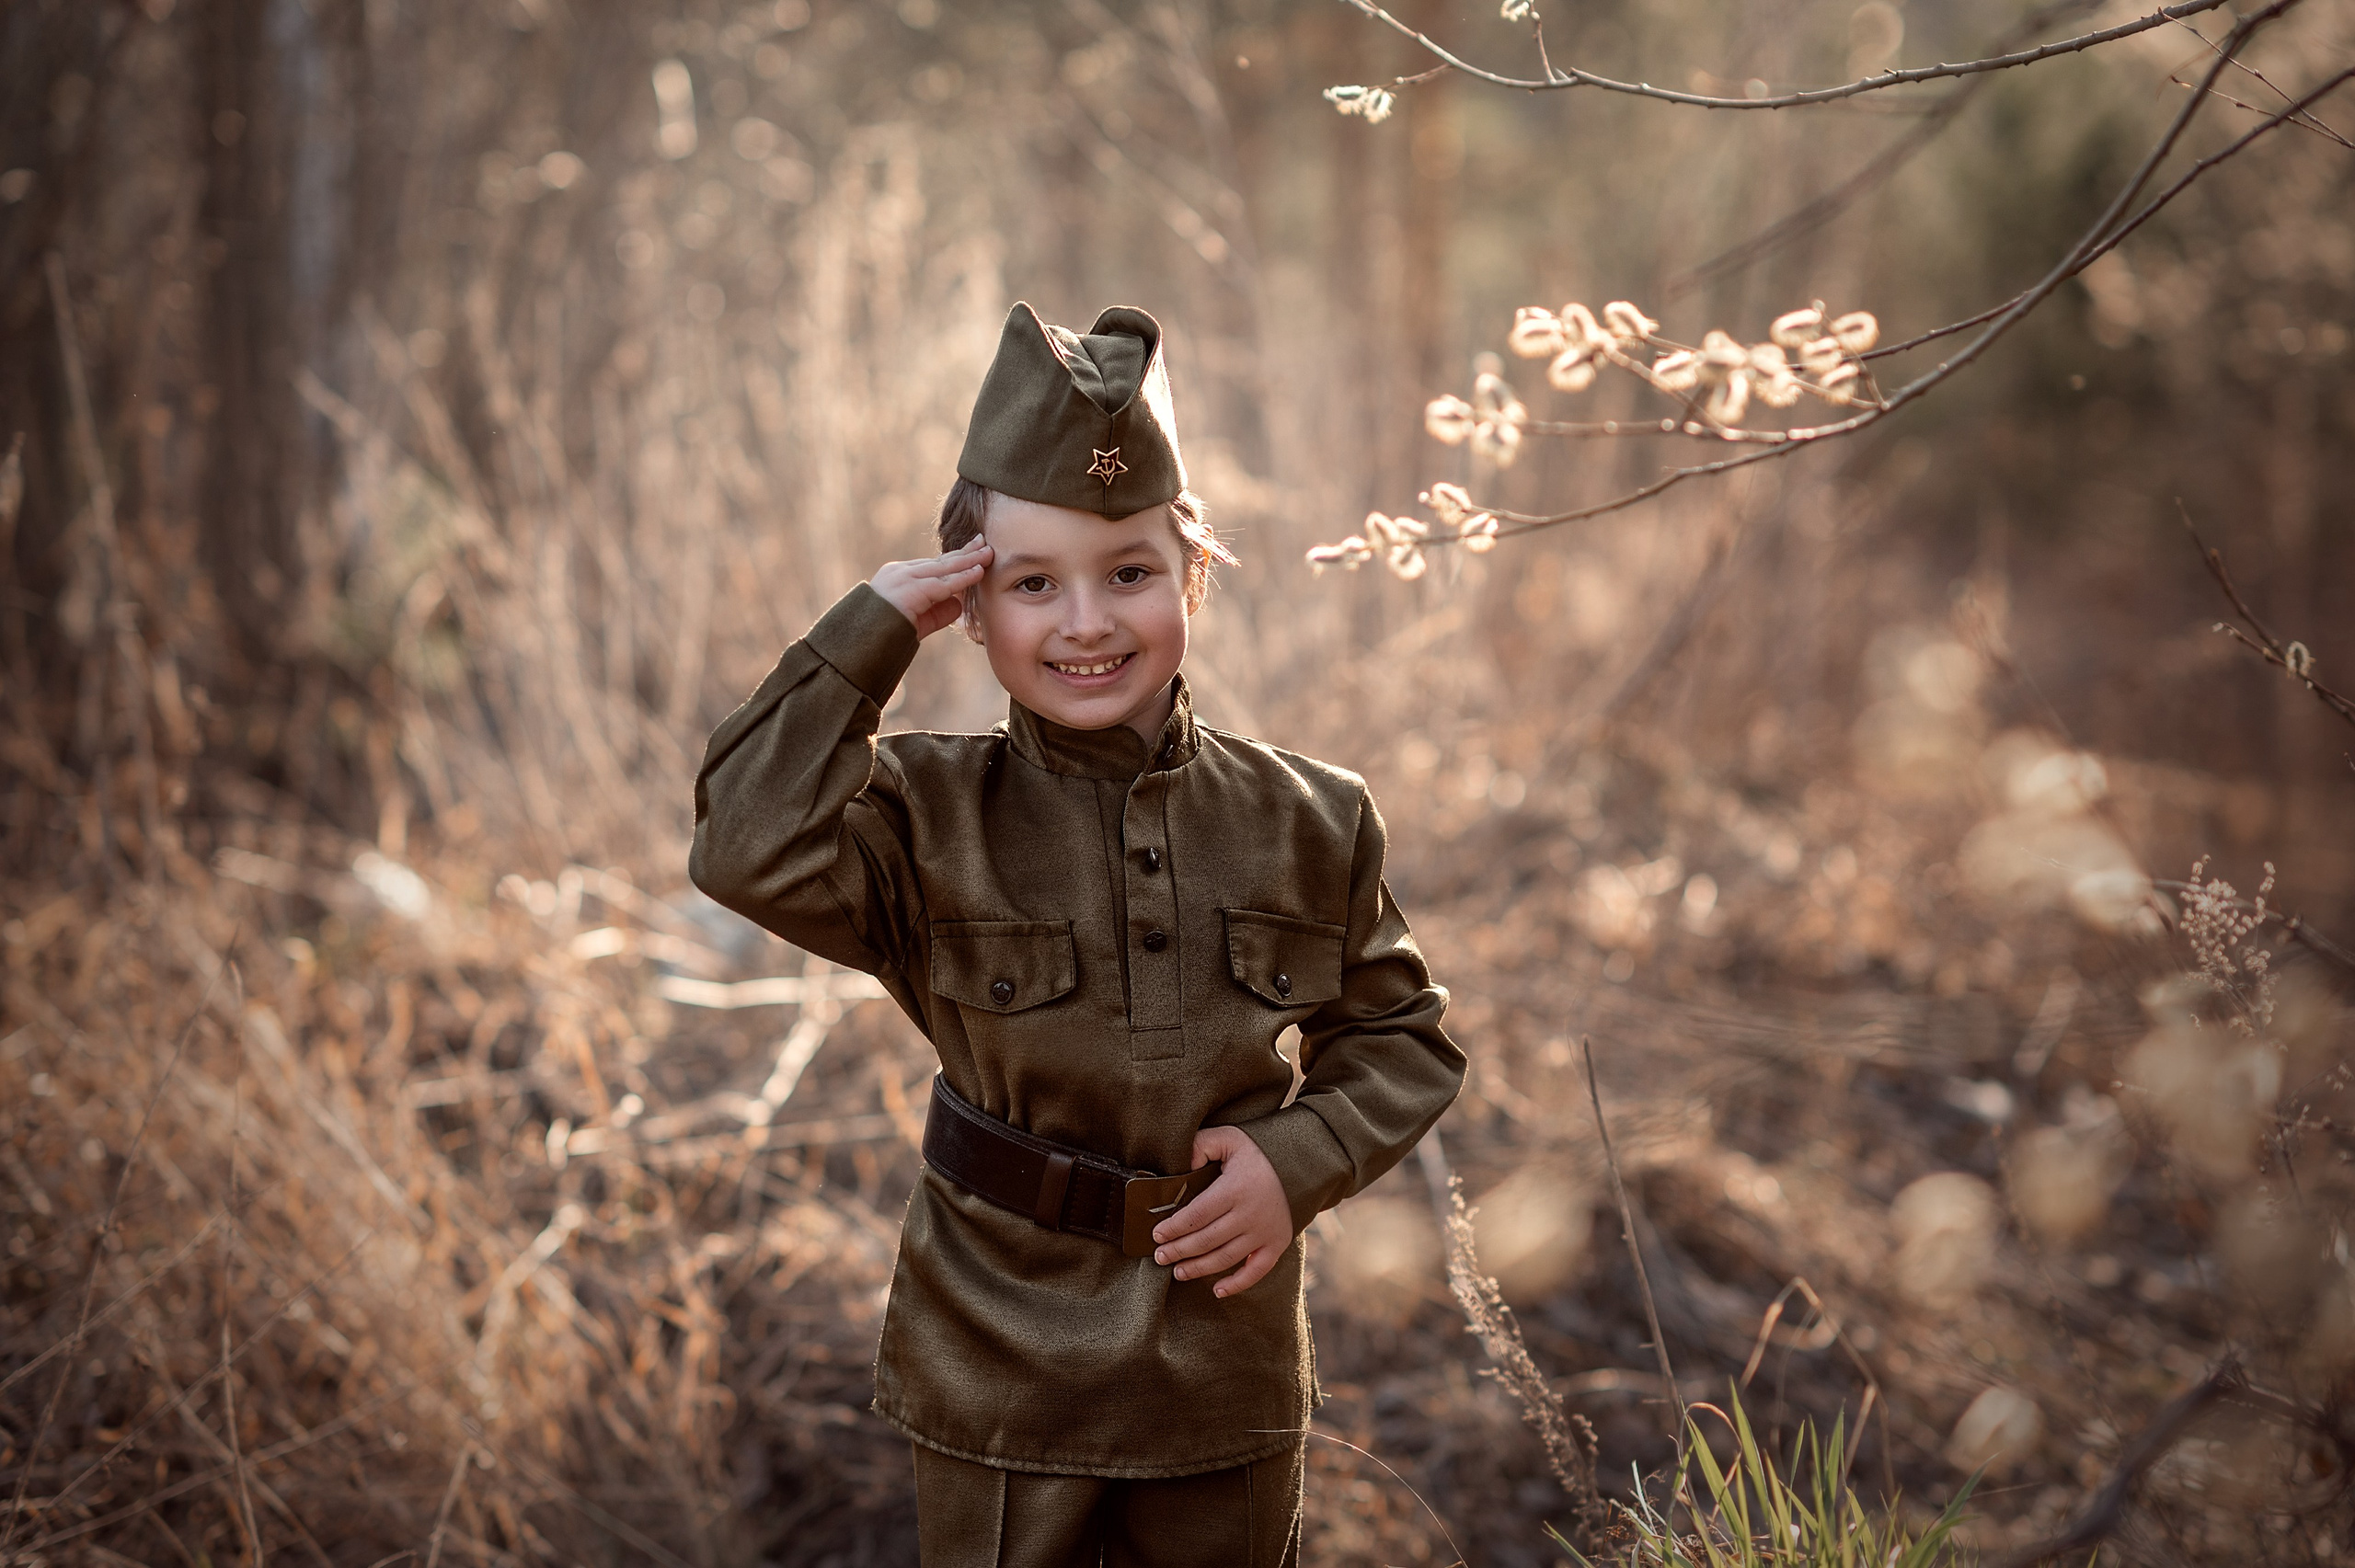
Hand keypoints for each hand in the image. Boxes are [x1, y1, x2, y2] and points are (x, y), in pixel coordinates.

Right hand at [869, 537, 992, 638]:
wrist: (863, 645)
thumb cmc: (888, 636)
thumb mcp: (919, 621)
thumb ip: (938, 612)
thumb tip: (959, 603)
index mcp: (899, 576)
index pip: (933, 564)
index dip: (955, 558)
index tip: (974, 550)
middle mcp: (900, 572)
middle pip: (940, 560)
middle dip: (965, 552)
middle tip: (984, 542)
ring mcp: (903, 579)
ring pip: (943, 568)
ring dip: (968, 561)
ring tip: (988, 554)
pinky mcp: (909, 590)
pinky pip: (942, 583)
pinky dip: (962, 578)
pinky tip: (978, 572)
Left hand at [1152, 1125, 1292, 1297]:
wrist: (1299, 1167)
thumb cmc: (1257, 1153)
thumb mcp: (1229, 1139)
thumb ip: (1201, 1145)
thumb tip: (1181, 1166)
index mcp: (1235, 1189)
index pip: (1197, 1214)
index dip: (1174, 1227)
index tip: (1156, 1235)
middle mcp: (1250, 1214)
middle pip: (1207, 1240)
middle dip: (1179, 1250)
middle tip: (1159, 1257)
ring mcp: (1265, 1232)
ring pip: (1225, 1258)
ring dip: (1198, 1268)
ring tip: (1178, 1272)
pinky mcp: (1277, 1245)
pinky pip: (1256, 1272)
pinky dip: (1237, 1284)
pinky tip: (1217, 1290)